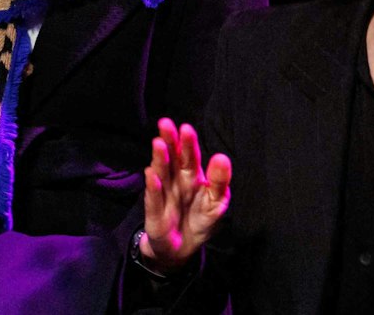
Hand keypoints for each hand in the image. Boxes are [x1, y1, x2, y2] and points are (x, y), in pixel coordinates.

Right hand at [141, 119, 231, 270]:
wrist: (181, 249)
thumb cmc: (199, 221)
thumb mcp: (216, 204)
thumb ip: (219, 182)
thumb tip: (222, 157)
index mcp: (191, 177)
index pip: (190, 157)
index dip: (188, 143)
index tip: (186, 128)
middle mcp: (175, 181)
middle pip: (172, 159)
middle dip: (170, 142)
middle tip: (166, 124)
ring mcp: (163, 195)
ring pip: (161, 173)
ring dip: (160, 159)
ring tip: (159, 143)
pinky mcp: (154, 212)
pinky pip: (154, 199)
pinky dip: (153, 187)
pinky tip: (151, 175)